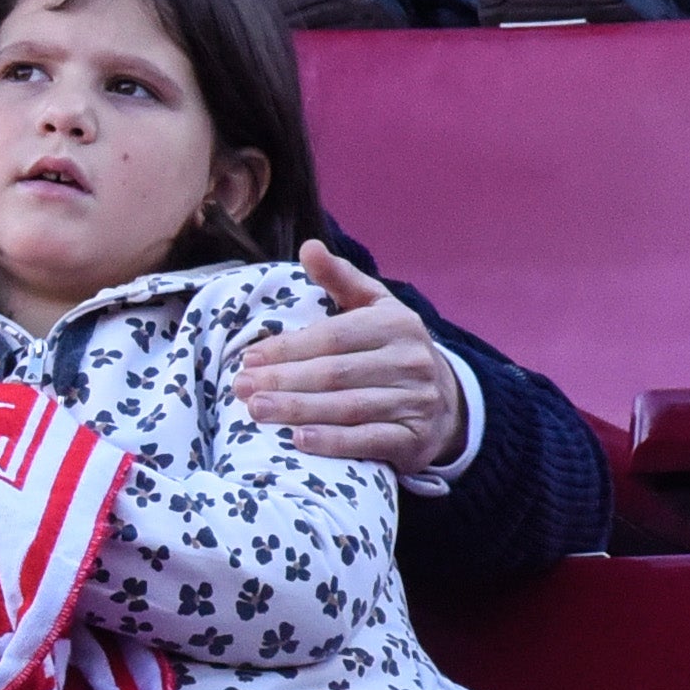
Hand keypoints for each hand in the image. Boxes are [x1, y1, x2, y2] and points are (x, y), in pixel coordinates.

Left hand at [235, 241, 466, 472]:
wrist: (448, 401)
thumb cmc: (392, 347)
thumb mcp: (375, 306)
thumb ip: (341, 278)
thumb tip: (309, 247)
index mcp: (396, 324)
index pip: (332, 336)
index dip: (288, 348)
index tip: (249, 358)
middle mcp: (411, 361)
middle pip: (335, 373)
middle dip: (283, 380)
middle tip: (241, 388)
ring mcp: (415, 401)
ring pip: (348, 407)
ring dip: (298, 410)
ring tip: (256, 411)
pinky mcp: (415, 439)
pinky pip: (370, 441)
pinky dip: (334, 442)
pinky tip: (299, 441)